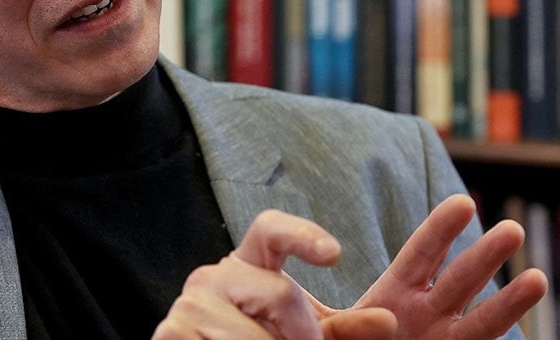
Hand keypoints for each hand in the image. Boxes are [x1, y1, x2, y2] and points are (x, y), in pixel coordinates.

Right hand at [152, 209, 397, 339]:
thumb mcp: (305, 338)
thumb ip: (344, 331)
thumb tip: (388, 323)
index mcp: (246, 266)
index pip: (270, 230)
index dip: (302, 235)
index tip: (335, 254)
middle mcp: (212, 276)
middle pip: (280, 293)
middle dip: (305, 336)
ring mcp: (188, 304)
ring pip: (256, 336)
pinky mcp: (171, 333)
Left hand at [310, 194, 547, 339]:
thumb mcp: (321, 323)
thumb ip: (312, 305)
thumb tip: (276, 276)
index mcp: (396, 293)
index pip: (422, 254)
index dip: (442, 229)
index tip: (463, 203)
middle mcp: (427, 314)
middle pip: (460, 280)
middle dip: (485, 256)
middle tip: (513, 229)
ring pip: (481, 323)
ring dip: (510, 303)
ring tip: (538, 279)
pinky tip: (528, 331)